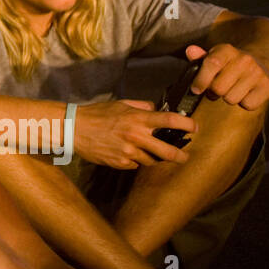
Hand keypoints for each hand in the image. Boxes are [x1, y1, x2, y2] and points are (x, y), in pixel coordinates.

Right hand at [74, 100, 194, 167]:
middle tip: (184, 157)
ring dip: (154, 157)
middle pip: (168, 151)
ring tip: (150, 153)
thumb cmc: (97, 114)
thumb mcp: (121, 104)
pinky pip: (135, 165)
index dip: (187, 125)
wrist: (74, 128)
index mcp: (138, 119)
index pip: (170, 121)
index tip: (194, 128)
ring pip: (152, 161)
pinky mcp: (120, 163)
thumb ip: (142, 107)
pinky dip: (135, 160)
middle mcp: (136, 136)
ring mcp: (128, 152)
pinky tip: (128, 153)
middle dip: (180, 156)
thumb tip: (157, 110)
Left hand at [185, 44, 268, 109]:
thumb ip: (200, 57)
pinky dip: (244, 103)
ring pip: (231, 99)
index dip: (201, 80)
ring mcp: (258, 73)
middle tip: (218, 89)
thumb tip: (190, 51)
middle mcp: (244, 60)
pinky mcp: (268, 86)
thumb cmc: (231, 63)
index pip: (212, 64)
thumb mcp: (215, 57)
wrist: (263, 63)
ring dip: (229, 98)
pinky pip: (248, 105)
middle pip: (218, 88)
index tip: (196, 90)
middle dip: (214, 92)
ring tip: (232, 89)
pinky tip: (246, 93)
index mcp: (227, 50)